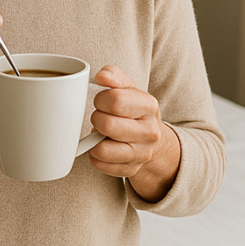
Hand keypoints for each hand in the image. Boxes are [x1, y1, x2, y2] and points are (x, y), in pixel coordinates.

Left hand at [87, 66, 180, 200]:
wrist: (151, 137)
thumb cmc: (133, 109)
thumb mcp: (128, 88)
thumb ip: (114, 76)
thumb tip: (101, 76)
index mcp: (149, 106)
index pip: (115, 100)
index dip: (100, 99)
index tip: (101, 101)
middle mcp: (149, 132)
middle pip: (107, 125)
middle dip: (96, 118)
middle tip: (100, 116)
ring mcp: (141, 154)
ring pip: (102, 149)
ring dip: (94, 138)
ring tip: (101, 132)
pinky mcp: (130, 169)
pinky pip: (99, 164)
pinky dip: (94, 154)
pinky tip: (101, 145)